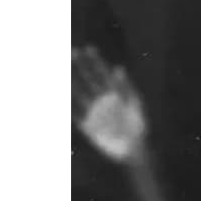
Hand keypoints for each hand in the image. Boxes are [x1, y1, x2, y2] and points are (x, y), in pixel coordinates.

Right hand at [72, 48, 149, 164]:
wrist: (135, 152)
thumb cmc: (139, 128)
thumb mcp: (135, 106)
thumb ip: (127, 88)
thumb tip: (118, 67)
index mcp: (115, 95)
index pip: (103, 74)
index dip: (96, 61)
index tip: (88, 48)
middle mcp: (103, 101)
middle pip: (90, 80)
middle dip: (81, 66)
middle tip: (72, 52)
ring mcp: (94, 113)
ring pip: (79, 94)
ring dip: (71, 83)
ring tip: (62, 71)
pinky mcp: (87, 126)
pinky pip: (74, 114)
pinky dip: (67, 106)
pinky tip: (60, 96)